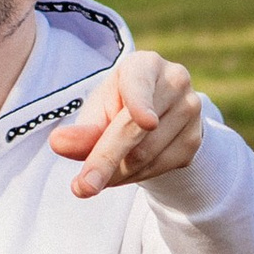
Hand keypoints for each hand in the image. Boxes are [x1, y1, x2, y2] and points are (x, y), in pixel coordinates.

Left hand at [48, 50, 203, 197]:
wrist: (157, 112)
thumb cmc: (118, 105)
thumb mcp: (97, 112)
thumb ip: (82, 130)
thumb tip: (58, 144)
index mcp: (145, 65)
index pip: (140, 84)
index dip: (141, 103)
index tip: (147, 123)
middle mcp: (174, 82)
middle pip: (138, 130)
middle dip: (107, 160)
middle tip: (82, 188)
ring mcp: (190, 111)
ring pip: (147, 155)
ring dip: (116, 174)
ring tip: (98, 176)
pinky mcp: (195, 140)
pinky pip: (160, 168)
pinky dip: (134, 177)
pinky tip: (122, 172)